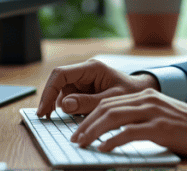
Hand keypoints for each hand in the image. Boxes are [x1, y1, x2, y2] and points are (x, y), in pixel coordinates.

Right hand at [36, 58, 158, 117]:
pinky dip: (72, 110)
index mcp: (91, 68)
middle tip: (47, 118)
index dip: (49, 91)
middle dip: (52, 101)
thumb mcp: (112, 100)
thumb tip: (64, 104)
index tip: (43, 110)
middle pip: (59, 84)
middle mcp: (84, 72)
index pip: (61, 74)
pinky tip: (81, 116)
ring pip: (64, 94)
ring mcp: (83, 80)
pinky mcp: (84, 89)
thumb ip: (88, 103)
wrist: (142, 94)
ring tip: (80, 118)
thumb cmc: (131, 93)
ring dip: (66, 108)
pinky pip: (71, 99)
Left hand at [71, 88, 186, 157]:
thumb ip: (140, 119)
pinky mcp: (160, 127)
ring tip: (82, 143)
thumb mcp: (160, 116)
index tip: (79, 130)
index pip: (109, 102)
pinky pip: (130, 133)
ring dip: (93, 131)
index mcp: (145, 96)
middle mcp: (147, 100)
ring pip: (114, 118)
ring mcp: (153, 112)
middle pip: (107, 108)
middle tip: (75, 139)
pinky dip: (113, 140)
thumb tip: (116, 132)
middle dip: (86, 124)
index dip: (90, 115)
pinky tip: (104, 148)